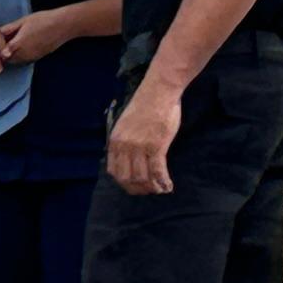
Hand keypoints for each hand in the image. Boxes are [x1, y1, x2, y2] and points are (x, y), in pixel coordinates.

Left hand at [3, 5, 70, 64]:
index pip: (1, 53)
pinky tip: (19, 48)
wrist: (62, 26)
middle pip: (6, 60)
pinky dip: (18, 57)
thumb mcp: (23, 21)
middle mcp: (24, 54)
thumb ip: (9, 29)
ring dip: (9, 57)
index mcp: (19, 43)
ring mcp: (31, 57)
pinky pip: (23, 60)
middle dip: (1, 55)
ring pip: (15, 61)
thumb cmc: (42, 20)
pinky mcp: (37, 58)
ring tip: (8, 46)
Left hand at [109, 77, 183, 193]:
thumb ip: (123, 141)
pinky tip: (168, 186)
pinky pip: (158, 172)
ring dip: (152, 188)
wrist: (158, 92)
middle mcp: (124, 147)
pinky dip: (163, 182)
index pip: (114, 172)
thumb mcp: (125, 124)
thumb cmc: (145, 106)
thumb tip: (127, 158)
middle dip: (138, 189)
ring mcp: (139, 147)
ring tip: (160, 189)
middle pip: (127, 178)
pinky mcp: (156, 146)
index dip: (124, 183)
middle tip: (149, 191)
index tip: (134, 186)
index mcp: (115, 141)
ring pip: (142, 178)